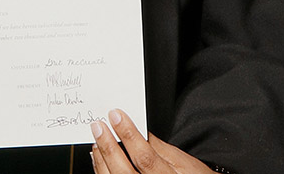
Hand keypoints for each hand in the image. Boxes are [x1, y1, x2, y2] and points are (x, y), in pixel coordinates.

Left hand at [90, 109, 213, 173]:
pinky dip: (102, 172)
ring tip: (97, 141)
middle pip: (124, 171)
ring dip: (102, 160)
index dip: (128, 135)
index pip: (145, 157)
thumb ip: (163, 149)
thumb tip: (142, 131)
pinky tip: (99, 160)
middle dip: (109, 146)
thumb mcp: (186, 164)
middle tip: (98, 126)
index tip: (116, 115)